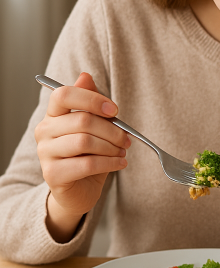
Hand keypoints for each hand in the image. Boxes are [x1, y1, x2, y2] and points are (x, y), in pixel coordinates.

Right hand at [35, 72, 129, 242]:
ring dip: (111, 147)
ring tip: (122, 152)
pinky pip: (86, 164)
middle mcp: (44, 131)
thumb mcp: (93, 127)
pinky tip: (120, 163)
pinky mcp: (52, 174)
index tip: (114, 110)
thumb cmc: (88, 155)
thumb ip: (90, 103)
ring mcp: (45, 153)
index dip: (92, 99)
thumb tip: (85, 76)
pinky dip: (109, 163)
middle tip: (127, 139)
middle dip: (112, 130)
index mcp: (53, 115)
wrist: (78, 191)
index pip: (63, 94)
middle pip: (82, 120)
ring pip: (85, 142)